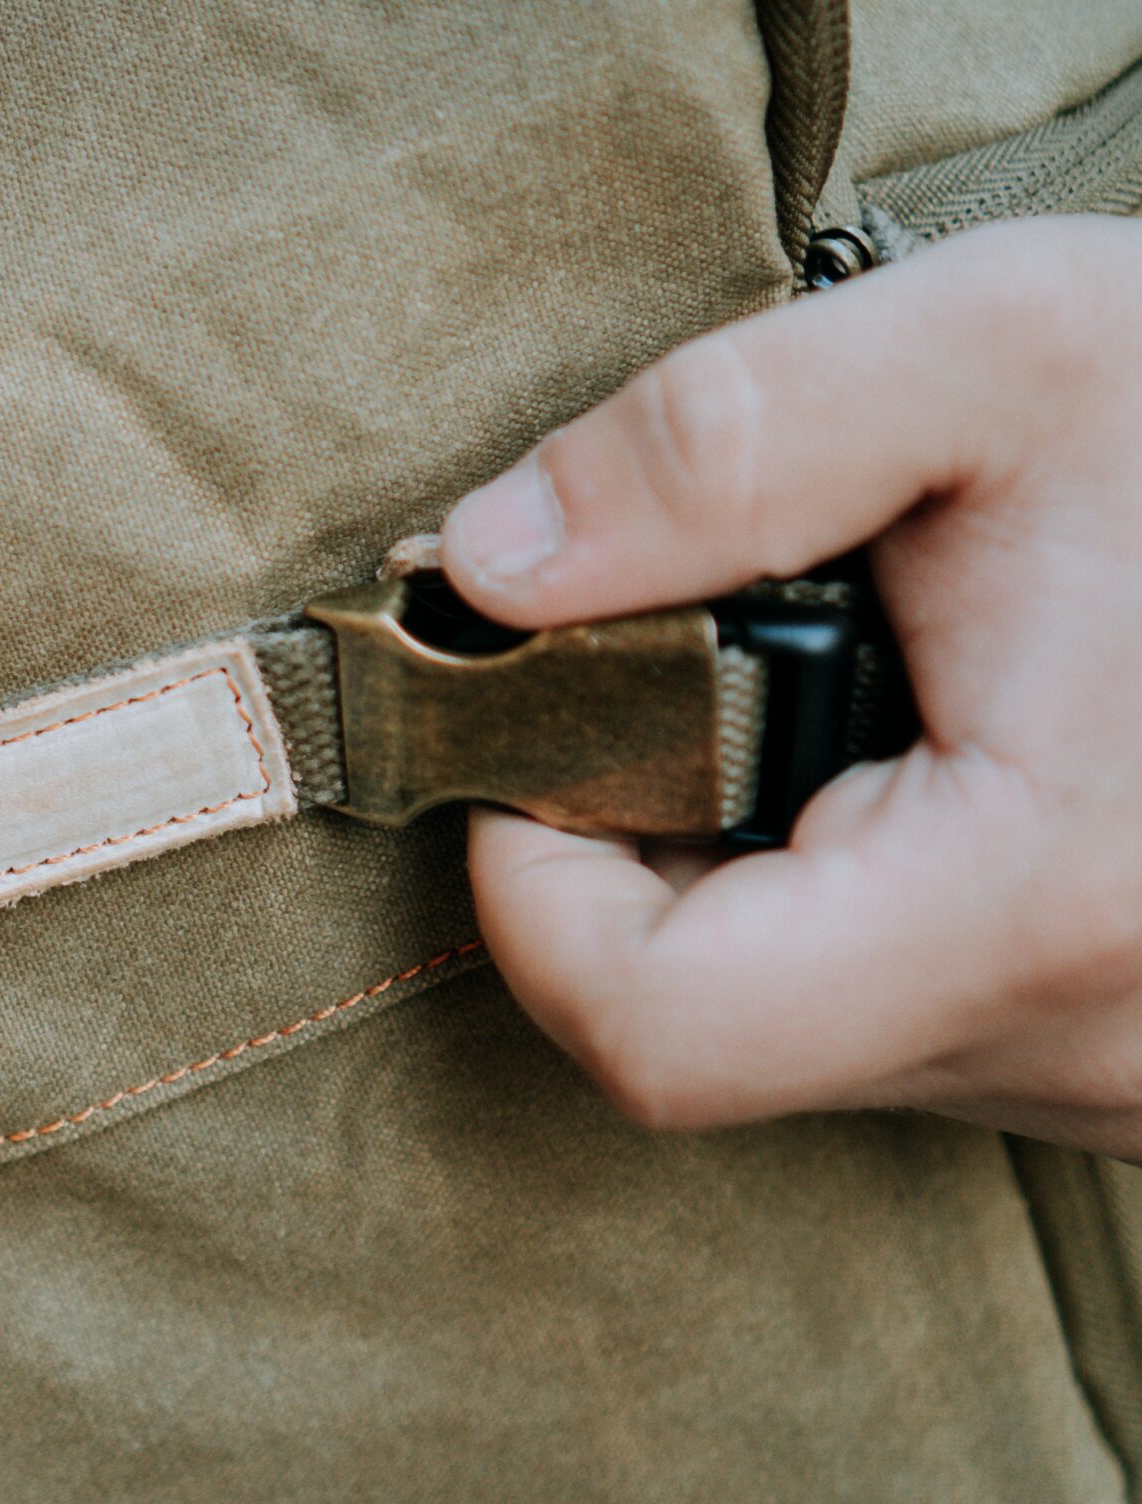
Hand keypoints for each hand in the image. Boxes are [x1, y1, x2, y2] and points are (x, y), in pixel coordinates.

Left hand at [438, 214, 1141, 1154]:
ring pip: (806, 1027)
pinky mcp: (1135, 1066)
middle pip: (708, 1028)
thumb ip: (721, 446)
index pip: (653, 1030)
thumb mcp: (1006, 355)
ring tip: (850, 694)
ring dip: (752, 872)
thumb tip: (491, 568)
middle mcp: (1084, 1045)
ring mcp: (1120, 1082)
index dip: (528, 889)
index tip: (546, 728)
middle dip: (639, 848)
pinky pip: (910, 1017)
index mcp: (1039, 906)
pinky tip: (932, 760)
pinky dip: (859, 898)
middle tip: (697, 673)